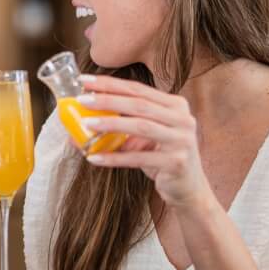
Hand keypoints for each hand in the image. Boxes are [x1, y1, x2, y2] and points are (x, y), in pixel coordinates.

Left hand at [77, 74, 213, 210]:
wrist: (189, 189)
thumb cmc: (162, 158)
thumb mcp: (145, 138)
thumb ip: (122, 126)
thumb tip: (79, 122)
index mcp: (176, 105)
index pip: (138, 89)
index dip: (110, 84)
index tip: (85, 80)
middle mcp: (182, 119)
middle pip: (139, 104)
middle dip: (108, 100)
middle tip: (82, 99)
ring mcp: (181, 140)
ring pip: (141, 126)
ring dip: (110, 124)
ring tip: (87, 124)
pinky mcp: (176, 162)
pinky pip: (139, 158)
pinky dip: (115, 157)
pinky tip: (94, 157)